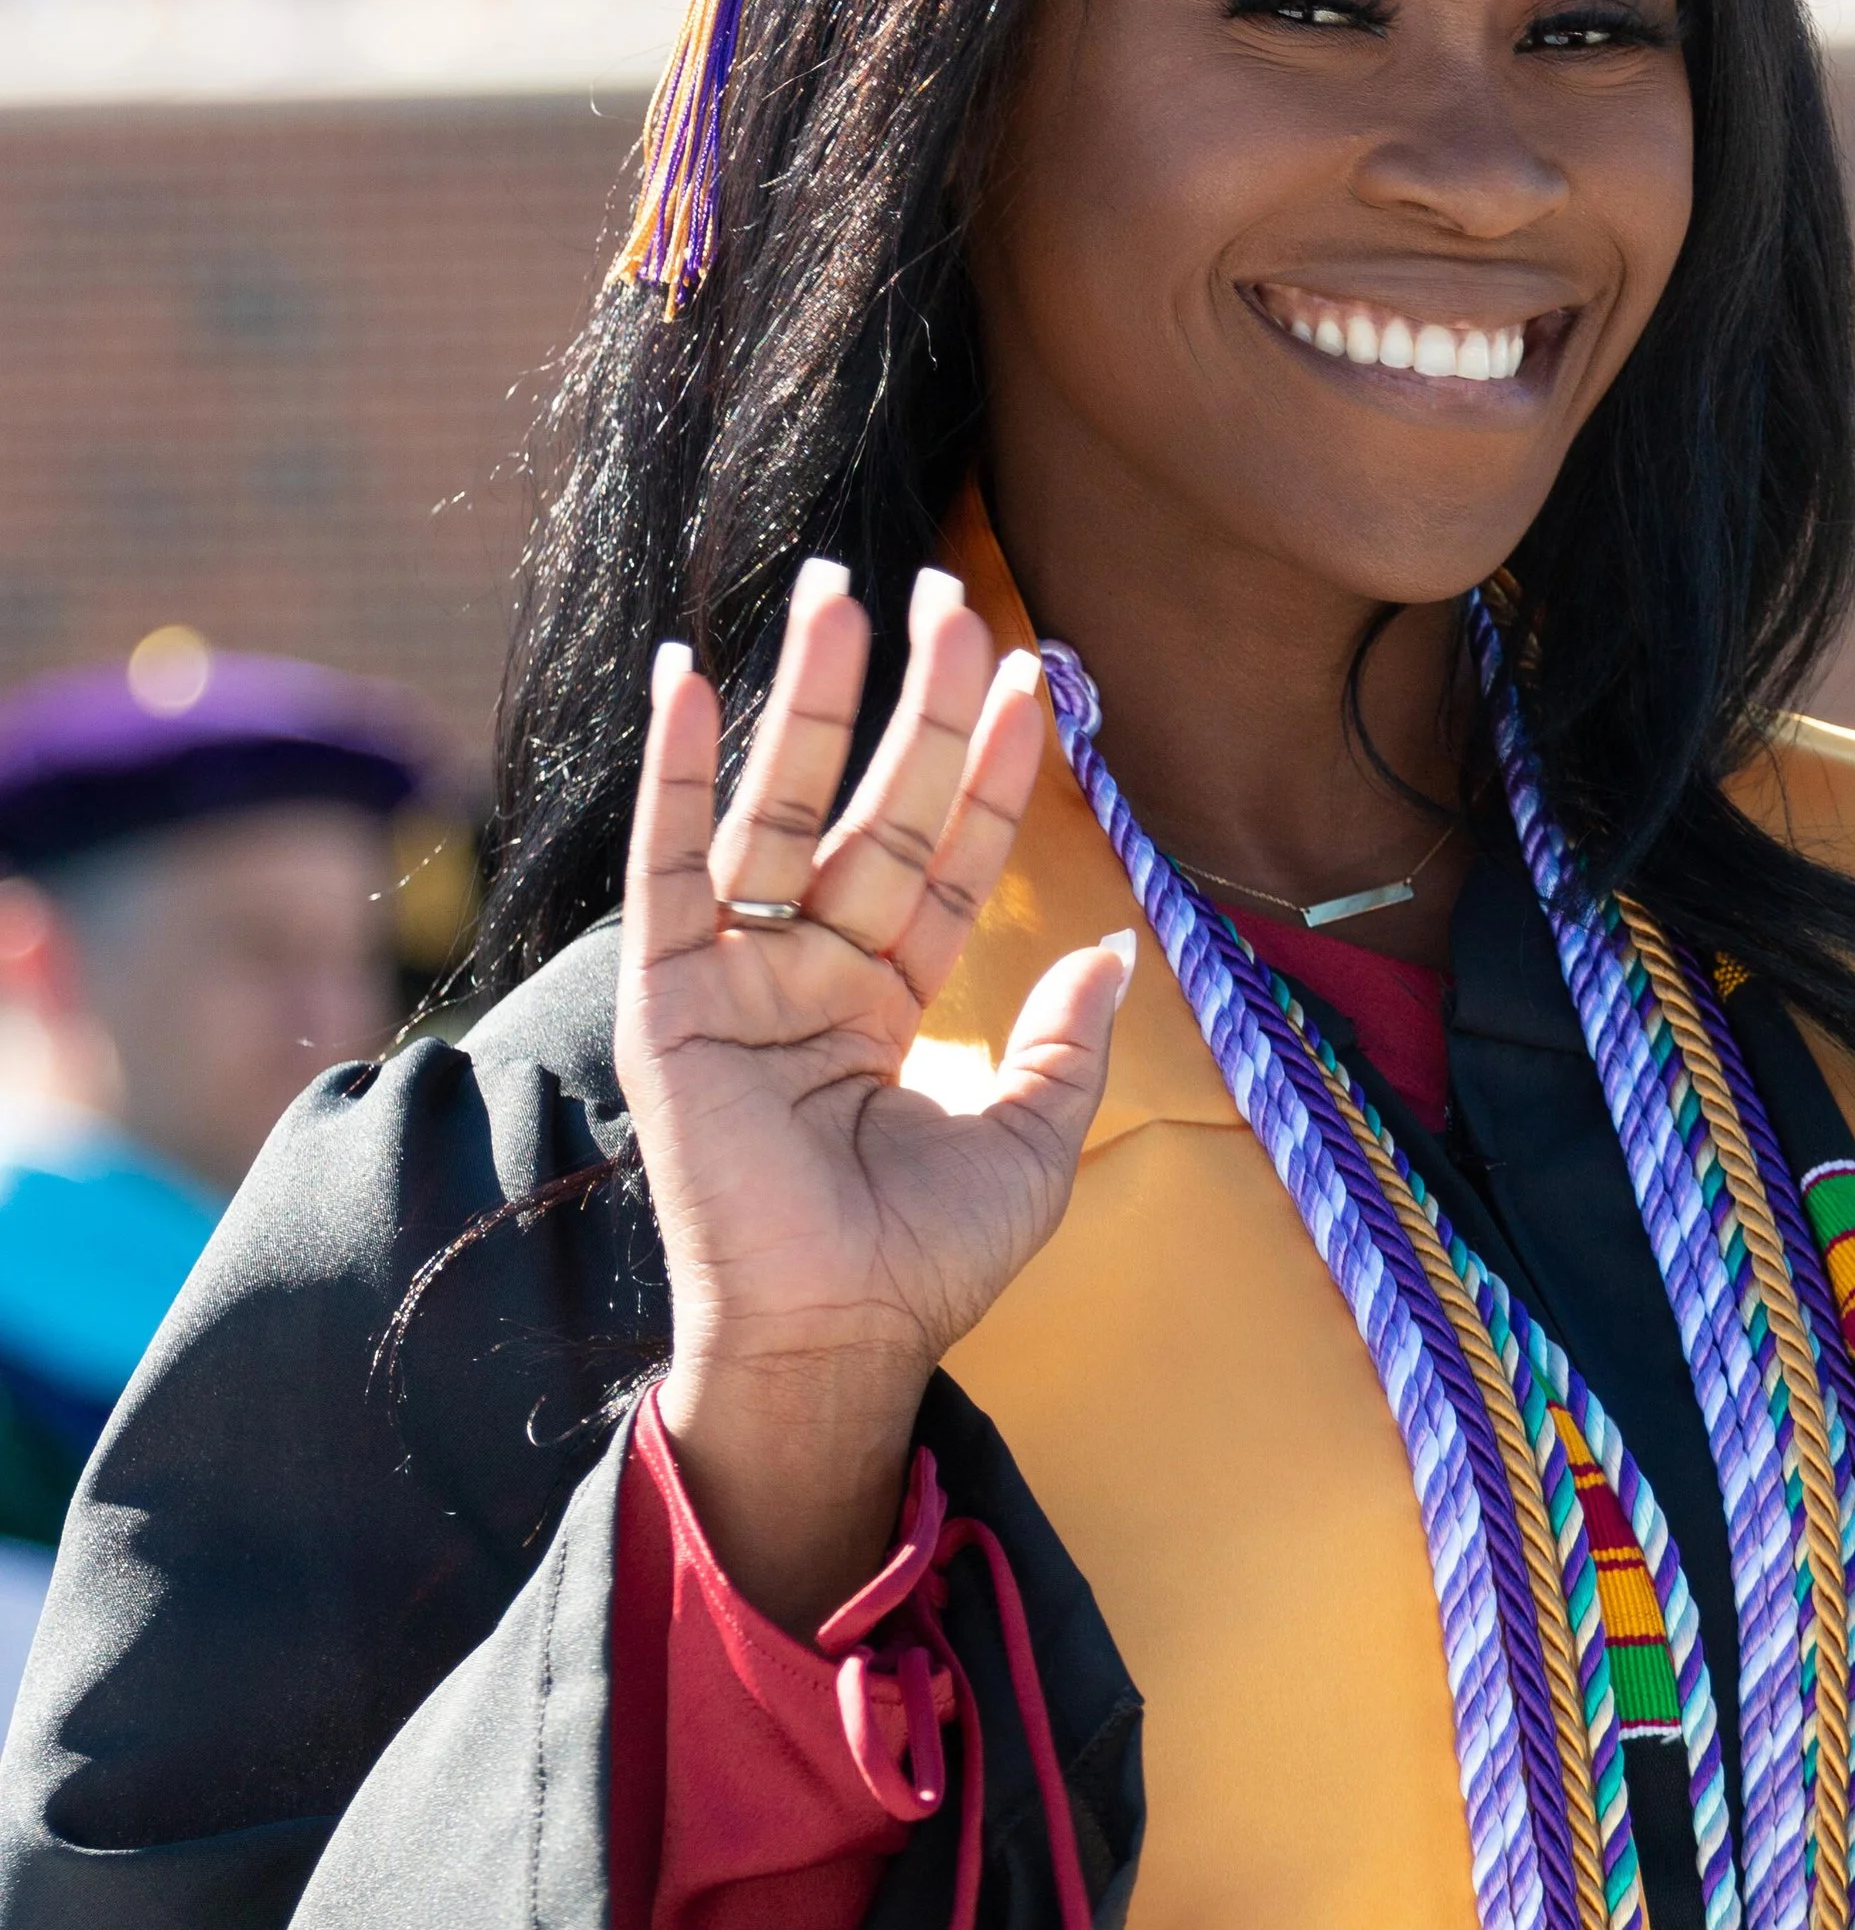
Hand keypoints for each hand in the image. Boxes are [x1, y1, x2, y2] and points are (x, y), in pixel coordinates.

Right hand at [616, 559, 1131, 1633]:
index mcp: (893, 999)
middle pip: (874, 805)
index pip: (952, 854)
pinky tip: (688, 678)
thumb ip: (1067, 1043)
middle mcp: (816, 971)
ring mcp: (742, 975)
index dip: (996, 769)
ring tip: (836, 589)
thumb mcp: (1035, 1144)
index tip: (1037, 675)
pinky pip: (672, 864)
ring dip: (806, 698)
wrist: (838, 1340)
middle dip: (911, 702)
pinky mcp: (672, 995)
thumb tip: (1109, 945)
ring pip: (781, 808)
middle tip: (943, 590)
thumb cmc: (927, 1264)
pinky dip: (676, 773)